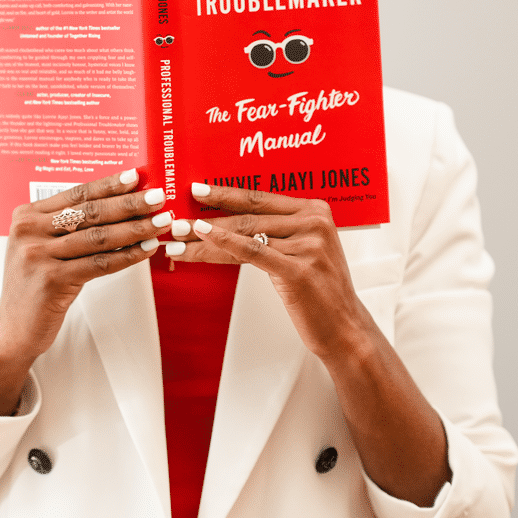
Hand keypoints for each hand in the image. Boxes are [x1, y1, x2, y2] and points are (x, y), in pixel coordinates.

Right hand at [0, 168, 170, 415]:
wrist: (13, 326)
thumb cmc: (35, 284)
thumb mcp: (42, 247)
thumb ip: (67, 226)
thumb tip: (118, 204)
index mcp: (26, 216)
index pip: (76, 194)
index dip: (109, 185)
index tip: (137, 177)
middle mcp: (28, 231)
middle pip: (89, 212)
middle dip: (129, 204)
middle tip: (158, 198)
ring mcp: (37, 255)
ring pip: (97, 237)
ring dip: (135, 229)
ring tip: (160, 223)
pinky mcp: (50, 280)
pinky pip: (99, 264)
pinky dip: (127, 256)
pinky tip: (147, 249)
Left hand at [168, 182, 376, 363]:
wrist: (344, 327)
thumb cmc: (317, 289)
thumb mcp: (301, 250)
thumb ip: (276, 231)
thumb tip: (226, 221)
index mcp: (315, 210)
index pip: (259, 197)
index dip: (224, 193)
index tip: (195, 190)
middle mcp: (314, 222)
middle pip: (248, 215)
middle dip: (206, 216)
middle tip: (173, 219)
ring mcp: (309, 246)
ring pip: (244, 234)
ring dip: (204, 238)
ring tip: (176, 239)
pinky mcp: (299, 270)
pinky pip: (252, 251)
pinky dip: (223, 243)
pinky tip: (201, 239)